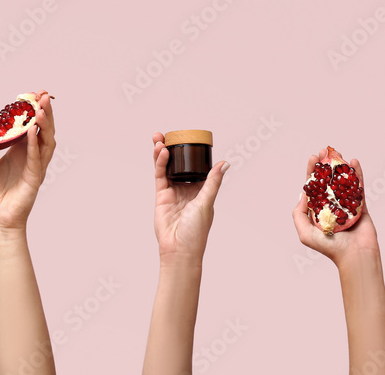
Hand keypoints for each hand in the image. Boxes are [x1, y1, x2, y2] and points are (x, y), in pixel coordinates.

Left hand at [0, 93, 55, 233]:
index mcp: (20, 151)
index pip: (29, 126)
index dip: (33, 111)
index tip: (33, 94)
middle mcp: (31, 156)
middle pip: (43, 129)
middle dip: (44, 111)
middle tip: (43, 94)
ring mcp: (36, 166)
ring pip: (46, 140)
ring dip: (45, 124)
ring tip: (41, 109)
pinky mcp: (35, 177)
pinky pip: (37, 157)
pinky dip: (36, 144)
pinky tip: (32, 132)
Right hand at [152, 133, 228, 263]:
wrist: (179, 249)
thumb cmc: (196, 231)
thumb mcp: (207, 202)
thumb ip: (213, 182)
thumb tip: (225, 163)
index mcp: (201, 189)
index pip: (196, 166)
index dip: (192, 152)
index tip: (189, 138)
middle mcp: (187, 188)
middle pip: (179, 164)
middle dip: (173, 149)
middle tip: (168, 134)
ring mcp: (173, 191)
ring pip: (167, 167)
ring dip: (162, 152)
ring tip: (159, 137)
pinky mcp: (161, 196)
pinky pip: (160, 176)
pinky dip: (160, 163)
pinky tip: (161, 152)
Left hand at [292, 154, 380, 266]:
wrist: (355, 257)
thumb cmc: (330, 248)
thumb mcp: (305, 233)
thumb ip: (299, 214)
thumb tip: (303, 194)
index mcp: (319, 212)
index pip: (314, 187)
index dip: (313, 172)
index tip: (313, 158)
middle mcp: (332, 207)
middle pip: (329, 181)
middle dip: (326, 165)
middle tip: (325, 151)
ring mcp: (347, 206)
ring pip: (344, 181)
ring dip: (341, 166)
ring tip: (338, 153)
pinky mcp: (361, 206)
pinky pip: (359, 187)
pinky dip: (357, 173)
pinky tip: (354, 162)